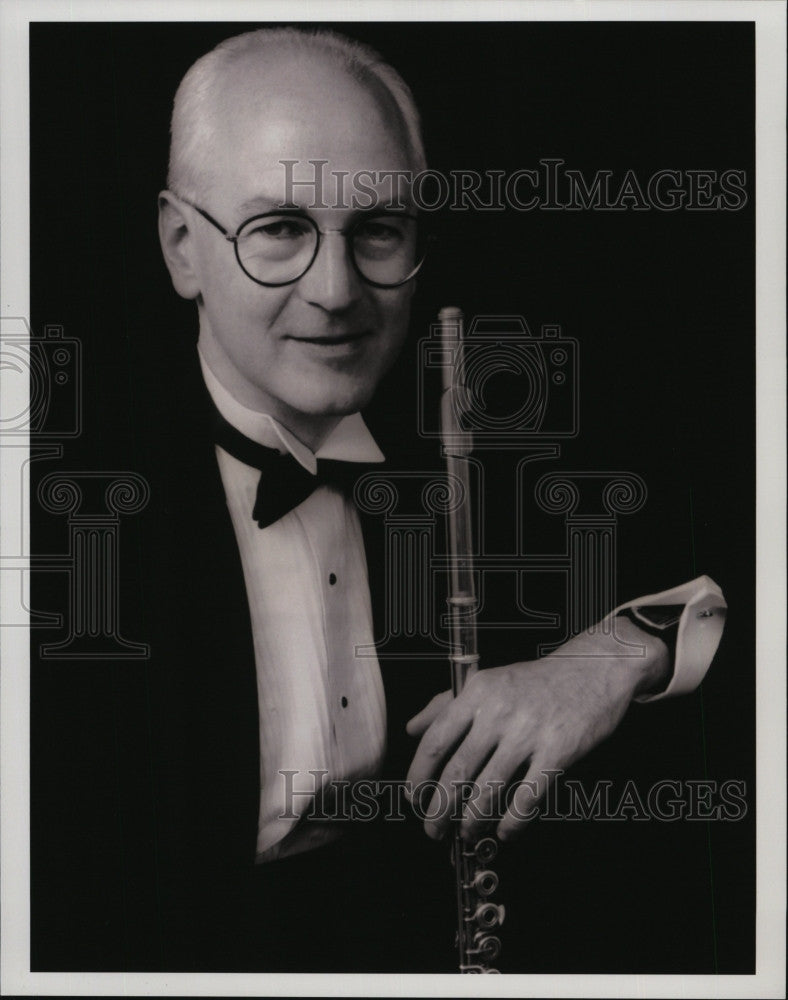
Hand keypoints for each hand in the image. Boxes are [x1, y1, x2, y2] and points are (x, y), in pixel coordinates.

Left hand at [405, 616, 669, 842]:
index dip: (418, 778)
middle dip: (440, 810)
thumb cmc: (536, 680)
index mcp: (476, 692)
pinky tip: (505, 831)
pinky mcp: (559, 750)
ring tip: (467, 833)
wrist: (594, 668)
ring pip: (489, 789)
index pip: (435, 741)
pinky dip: (513, 822)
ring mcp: (529, 731)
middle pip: (457, 772)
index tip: (414, 799)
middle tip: (433, 829)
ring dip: (473, 821)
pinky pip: (528, 797)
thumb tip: (412, 729)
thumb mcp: (487, 681)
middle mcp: (498, 711)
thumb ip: (446, 705)